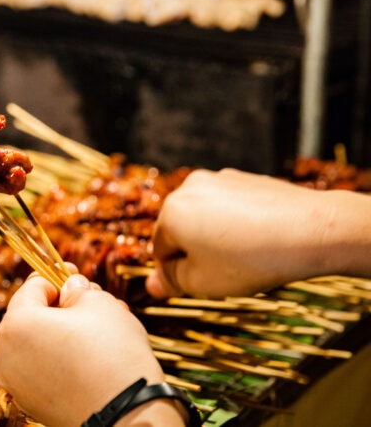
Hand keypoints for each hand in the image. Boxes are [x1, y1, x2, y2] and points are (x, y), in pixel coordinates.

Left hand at [0, 271, 179, 426]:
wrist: (127, 413)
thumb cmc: (112, 353)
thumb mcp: (99, 303)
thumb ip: (76, 289)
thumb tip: (70, 288)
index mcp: (15, 324)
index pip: (33, 287)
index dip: (57, 276)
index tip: (75, 273)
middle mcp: (6, 355)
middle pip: (31, 316)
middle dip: (61, 306)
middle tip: (92, 301)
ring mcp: (17, 383)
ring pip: (37, 343)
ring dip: (63, 331)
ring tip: (98, 328)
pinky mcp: (32, 403)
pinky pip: (42, 369)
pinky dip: (60, 358)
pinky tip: (90, 355)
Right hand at [147, 168, 370, 298]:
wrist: (313, 230)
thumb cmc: (252, 259)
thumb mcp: (203, 282)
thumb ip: (170, 282)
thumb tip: (151, 285)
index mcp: (171, 213)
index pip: (159, 250)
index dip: (177, 272)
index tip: (199, 283)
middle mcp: (189, 188)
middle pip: (180, 229)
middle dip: (195, 250)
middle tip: (223, 272)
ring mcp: (219, 179)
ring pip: (205, 217)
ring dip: (215, 237)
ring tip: (244, 256)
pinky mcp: (245, 178)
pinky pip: (229, 206)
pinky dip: (237, 223)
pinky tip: (258, 240)